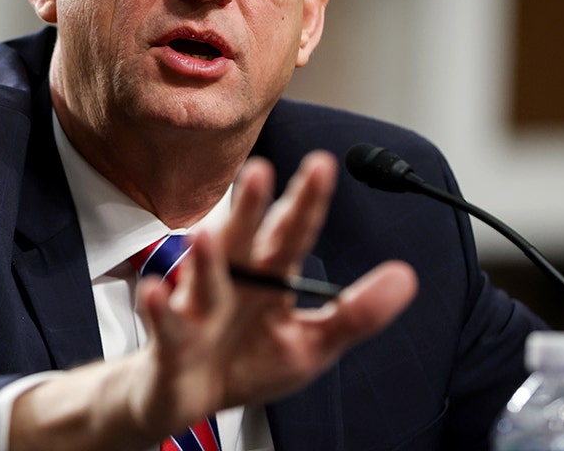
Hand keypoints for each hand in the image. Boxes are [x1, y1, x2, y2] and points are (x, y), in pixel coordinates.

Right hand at [131, 151, 417, 433]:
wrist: (191, 398)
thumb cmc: (248, 360)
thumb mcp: (311, 343)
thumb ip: (355, 313)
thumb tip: (406, 276)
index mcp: (269, 276)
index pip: (292, 232)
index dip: (307, 201)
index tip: (323, 164)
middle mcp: (233, 281)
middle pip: (242, 239)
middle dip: (248, 207)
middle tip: (259, 170)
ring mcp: (199, 308)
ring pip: (202, 277)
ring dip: (204, 258)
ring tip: (207, 234)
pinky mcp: (172, 342)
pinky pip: (166, 324)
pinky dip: (159, 309)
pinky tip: (157, 291)